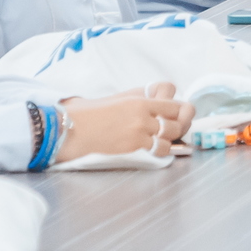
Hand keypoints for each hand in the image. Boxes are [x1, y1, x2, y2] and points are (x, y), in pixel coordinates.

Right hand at [57, 85, 193, 161]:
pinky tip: (154, 150)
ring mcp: (140, 129)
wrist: (71, 128)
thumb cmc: (91, 114)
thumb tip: (158, 106)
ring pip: (172, 135)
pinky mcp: (135, 145)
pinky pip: (160, 149)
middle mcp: (143, 112)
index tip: (174, 117)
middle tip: (173, 132)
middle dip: (179, 127)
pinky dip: (162, 151)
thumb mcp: (119, 100)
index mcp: (139, 99)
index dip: (178, 110)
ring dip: (170, 140)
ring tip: (162, 142)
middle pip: (178, 119)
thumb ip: (140, 103)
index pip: (174, 101)